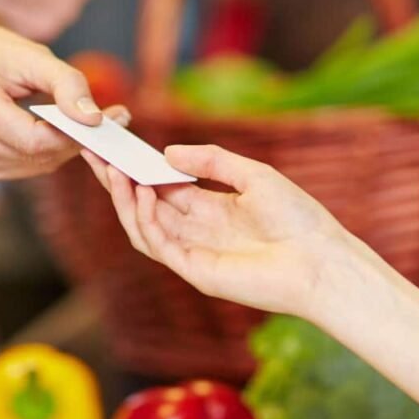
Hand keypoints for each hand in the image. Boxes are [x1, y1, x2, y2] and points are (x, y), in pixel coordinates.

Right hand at [0, 15, 128, 182]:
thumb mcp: (33, 56)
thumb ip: (67, 85)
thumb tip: (94, 119)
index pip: (33, 139)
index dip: (72, 134)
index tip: (105, 119)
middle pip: (36, 155)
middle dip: (74, 139)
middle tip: (108, 118)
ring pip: (35, 165)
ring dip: (62, 146)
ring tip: (75, 120)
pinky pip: (26, 167)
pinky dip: (45, 152)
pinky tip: (47, 130)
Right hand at [82, 144, 371, 317]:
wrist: (322, 261)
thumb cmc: (298, 218)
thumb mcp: (253, 175)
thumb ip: (211, 161)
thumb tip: (166, 154)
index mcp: (210, 209)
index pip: (161, 187)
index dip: (137, 169)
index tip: (115, 146)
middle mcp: (196, 231)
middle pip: (144, 206)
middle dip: (118, 182)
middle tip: (96, 155)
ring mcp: (194, 253)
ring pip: (143, 227)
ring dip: (124, 201)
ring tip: (115, 172)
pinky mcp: (196, 271)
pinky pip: (159, 245)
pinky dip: (145, 219)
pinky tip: (142, 192)